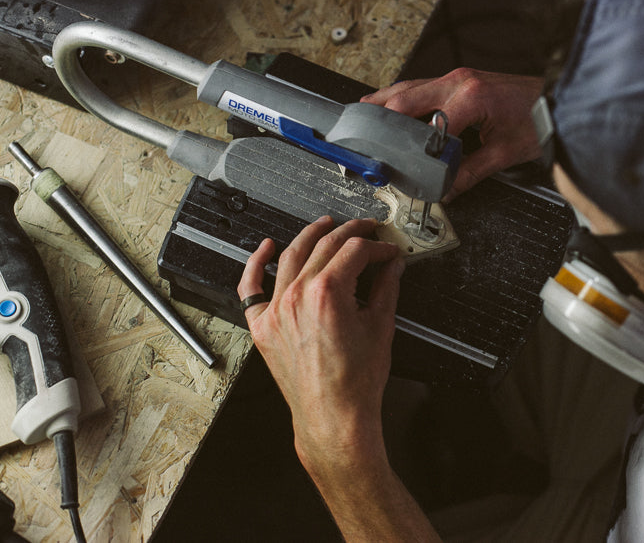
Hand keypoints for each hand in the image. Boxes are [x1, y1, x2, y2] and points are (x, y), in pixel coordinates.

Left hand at [237, 217, 404, 477]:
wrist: (333, 417)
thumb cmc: (355, 384)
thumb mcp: (380, 327)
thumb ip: (387, 289)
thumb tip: (392, 268)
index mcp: (329, 292)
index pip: (356, 250)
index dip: (377, 246)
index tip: (387, 251)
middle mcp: (298, 295)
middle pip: (325, 246)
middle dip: (351, 233)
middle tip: (366, 231)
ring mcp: (276, 309)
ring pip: (291, 256)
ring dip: (310, 235)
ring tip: (325, 225)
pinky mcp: (263, 326)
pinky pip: (251, 288)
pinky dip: (256, 264)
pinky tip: (266, 248)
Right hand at [362, 69, 544, 199]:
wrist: (557, 101)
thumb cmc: (539, 119)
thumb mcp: (506, 153)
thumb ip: (472, 172)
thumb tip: (448, 189)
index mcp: (470, 98)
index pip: (428, 127)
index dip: (413, 150)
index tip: (403, 167)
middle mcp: (460, 82)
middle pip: (406, 97)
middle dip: (381, 116)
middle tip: (363, 134)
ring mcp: (459, 77)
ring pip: (410, 85)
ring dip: (386, 100)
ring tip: (364, 114)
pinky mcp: (462, 78)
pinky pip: (423, 84)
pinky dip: (404, 95)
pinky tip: (392, 103)